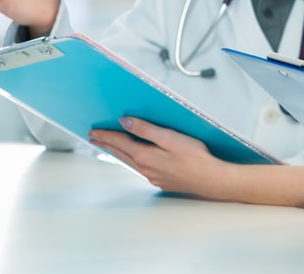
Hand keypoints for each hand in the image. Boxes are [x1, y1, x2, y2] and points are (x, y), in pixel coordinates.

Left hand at [88, 117, 232, 196]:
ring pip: (129, 162)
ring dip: (117, 153)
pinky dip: (131, 160)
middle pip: (120, 153)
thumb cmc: (194, 157)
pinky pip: (140, 168)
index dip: (106, 135)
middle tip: (94, 138)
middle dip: (106, 144)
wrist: (210, 179)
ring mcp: (152, 176)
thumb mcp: (169, 137)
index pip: (120, 142)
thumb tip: (125, 122)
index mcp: (145, 155)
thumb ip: (145, 129)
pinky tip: (134, 159)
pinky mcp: (161, 180)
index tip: (94, 131)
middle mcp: (145, 168)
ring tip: (109, 147)